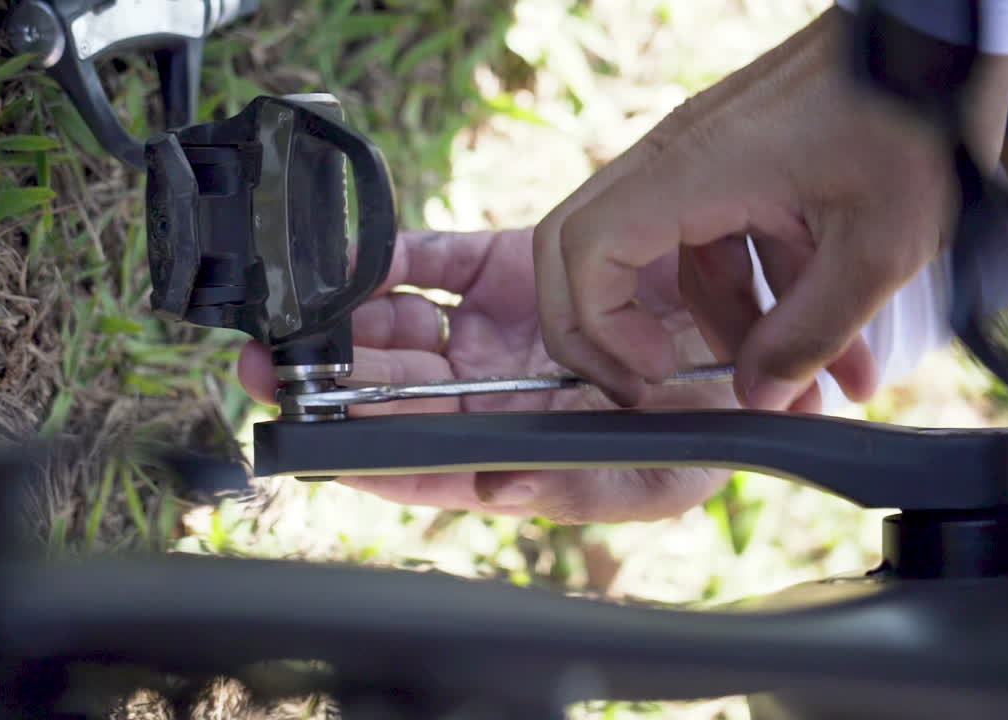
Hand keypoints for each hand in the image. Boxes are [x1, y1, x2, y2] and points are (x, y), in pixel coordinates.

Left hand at [237, 228, 736, 522]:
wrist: (740, 325)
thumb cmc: (702, 426)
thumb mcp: (659, 479)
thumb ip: (581, 488)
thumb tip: (497, 486)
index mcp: (513, 447)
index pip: (419, 464)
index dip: (360, 457)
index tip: (309, 446)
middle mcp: (486, 392)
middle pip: (387, 390)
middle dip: (325, 380)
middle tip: (267, 365)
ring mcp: (486, 327)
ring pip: (395, 324)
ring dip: (345, 318)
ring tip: (300, 311)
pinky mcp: (496, 267)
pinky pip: (429, 262)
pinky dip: (389, 258)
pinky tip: (357, 259)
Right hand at [533, 7, 1007, 412]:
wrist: (940, 41)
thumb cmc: (912, 120)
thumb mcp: (875, 248)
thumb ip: (810, 333)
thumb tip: (760, 399)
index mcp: (688, 171)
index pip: (583, 255)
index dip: (601, 329)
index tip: (659, 371)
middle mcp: (674, 161)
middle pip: (582, 252)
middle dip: (608, 334)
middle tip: (650, 389)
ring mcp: (699, 161)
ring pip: (673, 263)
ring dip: (727, 332)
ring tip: (807, 388)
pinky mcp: (733, 166)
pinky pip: (719, 243)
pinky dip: (761, 298)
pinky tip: (830, 345)